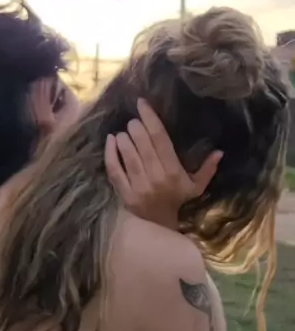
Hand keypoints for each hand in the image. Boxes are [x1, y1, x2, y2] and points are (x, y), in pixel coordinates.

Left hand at [104, 98, 222, 229]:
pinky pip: (114, 169)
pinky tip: (110, 140)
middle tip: (133, 120)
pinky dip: (110, 154)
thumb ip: (207, 169)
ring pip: (128, 155)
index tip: (142, 104)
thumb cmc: (177, 200)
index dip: (150, 119)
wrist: (159, 225)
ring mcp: (139, 186)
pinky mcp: (124, 193)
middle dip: (136, 127)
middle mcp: (156, 178)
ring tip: (123, 131)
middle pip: (143, 144)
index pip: (160, 139)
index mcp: (174, 172)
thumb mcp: (196, 187)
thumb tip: (220, 152)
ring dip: (123, 138)